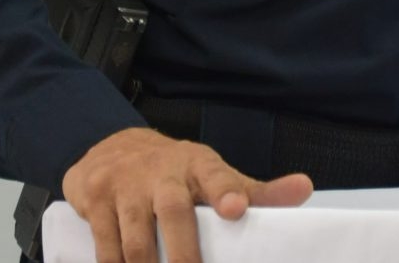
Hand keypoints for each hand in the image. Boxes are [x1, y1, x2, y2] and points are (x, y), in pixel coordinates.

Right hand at [62, 126, 312, 262]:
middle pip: (174, 213)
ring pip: (136, 240)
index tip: (236, 209)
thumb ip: (256, 190)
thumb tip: (304, 189)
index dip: (227, 190)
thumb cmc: (173, 171)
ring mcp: (124, 184)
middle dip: (185, 254)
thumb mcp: (212, 174)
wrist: (110, 146)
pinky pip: (104, 246)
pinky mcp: (94, 199)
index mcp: (197, 164)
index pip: (216, 174)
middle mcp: (160, 171)